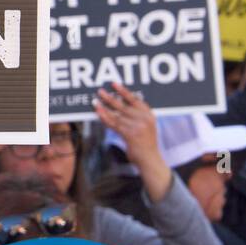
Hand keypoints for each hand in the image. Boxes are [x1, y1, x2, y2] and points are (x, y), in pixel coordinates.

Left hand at [96, 83, 171, 200]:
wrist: (150, 160)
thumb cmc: (145, 144)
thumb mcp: (146, 127)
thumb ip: (137, 116)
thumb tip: (119, 107)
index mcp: (149, 115)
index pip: (135, 99)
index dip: (124, 91)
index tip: (115, 84)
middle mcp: (144, 119)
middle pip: (124, 105)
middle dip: (111, 97)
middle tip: (100, 91)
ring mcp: (137, 126)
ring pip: (117, 114)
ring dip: (105, 107)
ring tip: (95, 101)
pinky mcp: (130, 134)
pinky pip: (114, 124)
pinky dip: (105, 118)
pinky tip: (98, 113)